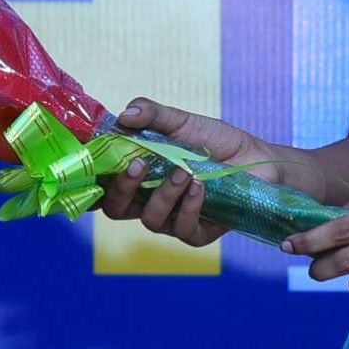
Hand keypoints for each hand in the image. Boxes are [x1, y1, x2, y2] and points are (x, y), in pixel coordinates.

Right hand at [93, 98, 289, 248]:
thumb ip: (153, 116)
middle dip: (121, 189)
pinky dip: (189, 208)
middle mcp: (149, 201)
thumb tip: (124, 114)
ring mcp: (172, 220)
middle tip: (137, 164)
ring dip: (164, 194)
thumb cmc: (216, 141)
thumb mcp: (183, 121)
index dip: (91, 181)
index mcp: (139, 176)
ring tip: (184, 171)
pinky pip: (183, 229)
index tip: (90, 165)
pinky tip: (200, 187)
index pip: (104, 184)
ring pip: (150, 219)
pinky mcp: (197, 234)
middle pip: (116, 208)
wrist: (258, 159)